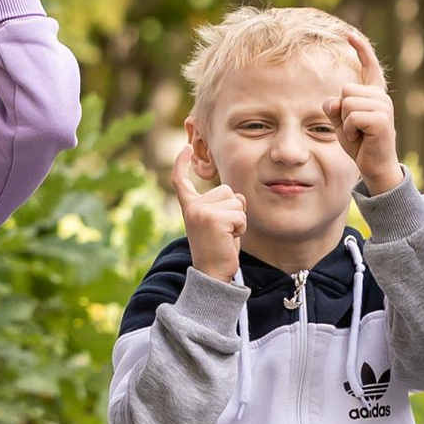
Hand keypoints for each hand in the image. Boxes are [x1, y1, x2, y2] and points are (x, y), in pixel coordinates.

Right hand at [171, 138, 247, 283]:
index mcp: (189, 207)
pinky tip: (229, 240)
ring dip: (238, 220)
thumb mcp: (218, 223)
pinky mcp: (213, 219)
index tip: (185, 148)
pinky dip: (241, 228)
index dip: (182, 163)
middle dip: (234, 210)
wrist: (212, 275)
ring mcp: (200, 211)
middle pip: (227, 190)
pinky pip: (240, 215)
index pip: (181, 181)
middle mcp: (192, 206)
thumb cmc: (218, 250)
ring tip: (226, 236)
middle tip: (224, 232)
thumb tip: (238, 197)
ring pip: (236, 201)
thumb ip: (223, 206)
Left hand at [326, 27, 402, 194]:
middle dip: (342, 110)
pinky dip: (350, 130)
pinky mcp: (382, 120)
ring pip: (347, 102)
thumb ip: (335, 107)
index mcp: (373, 94)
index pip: (369, 67)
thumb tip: (334, 101)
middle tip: (354, 128)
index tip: (351, 34)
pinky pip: (353, 116)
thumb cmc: (359, 143)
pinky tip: (361, 137)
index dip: (361, 49)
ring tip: (358, 133)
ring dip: (346, 122)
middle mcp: (381, 97)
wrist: (374, 166)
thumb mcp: (341, 122)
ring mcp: (384, 107)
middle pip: (346, 90)